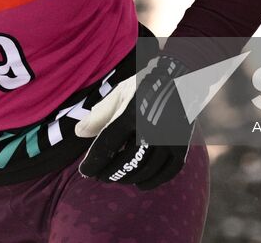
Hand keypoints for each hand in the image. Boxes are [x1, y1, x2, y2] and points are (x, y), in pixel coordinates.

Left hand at [76, 54, 193, 189]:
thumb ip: (99, 115)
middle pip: (126, 162)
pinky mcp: (182, 143)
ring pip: (146, 169)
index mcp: (131, 113)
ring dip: (129, 178)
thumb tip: (78, 133)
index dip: (93, 163)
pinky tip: (141, 184)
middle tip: (100, 177)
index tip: (85, 171)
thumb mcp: (119, 94)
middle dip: (110, 173)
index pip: (107, 146)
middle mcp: (151, 128)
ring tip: (118, 178)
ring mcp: (169, 137)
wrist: (181, 75)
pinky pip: (168, 171)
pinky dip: (154, 181)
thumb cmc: (144, 84)